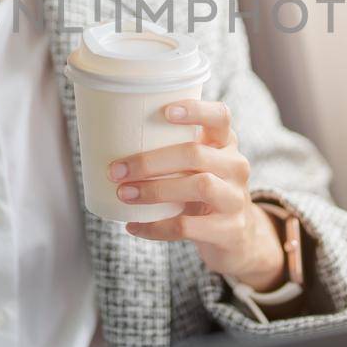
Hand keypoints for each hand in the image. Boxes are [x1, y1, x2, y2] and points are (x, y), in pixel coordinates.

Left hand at [107, 99, 287, 290]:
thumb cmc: (203, 191)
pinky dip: (156, 227)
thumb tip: (109, 142)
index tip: (165, 112)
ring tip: (124, 194)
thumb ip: (171, 151)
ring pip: (199, 186)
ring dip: (155, 190)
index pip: (220, 116)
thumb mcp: (197, 166)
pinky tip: (134, 226)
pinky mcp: (229, 230)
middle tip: (117, 170)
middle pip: (196, 154)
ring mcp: (235, 199)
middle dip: (151, 161)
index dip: (195, 110)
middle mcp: (235, 166)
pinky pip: (188, 226)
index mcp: (225, 143)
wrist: (237, 236)